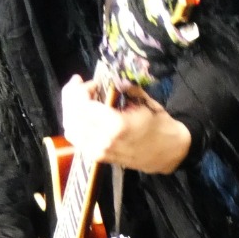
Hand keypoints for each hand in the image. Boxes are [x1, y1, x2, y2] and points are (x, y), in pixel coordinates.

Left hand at [61, 75, 191, 173]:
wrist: (168, 152)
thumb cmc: (159, 124)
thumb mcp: (145, 101)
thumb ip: (125, 89)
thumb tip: (111, 79)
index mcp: (116, 125)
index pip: (82, 106)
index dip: (81, 90)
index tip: (93, 82)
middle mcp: (103, 140)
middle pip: (71, 117)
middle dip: (71, 98)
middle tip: (80, 86)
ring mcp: (98, 152)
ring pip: (70, 130)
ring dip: (70, 111)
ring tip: (80, 99)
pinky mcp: (98, 158)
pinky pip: (77, 140)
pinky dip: (75, 125)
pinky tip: (84, 115)